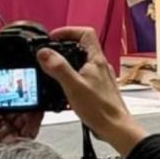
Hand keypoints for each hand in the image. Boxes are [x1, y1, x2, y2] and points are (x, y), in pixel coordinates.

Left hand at [0, 88, 42, 153]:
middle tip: (25, 91)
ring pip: (24, 117)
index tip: (10, 84)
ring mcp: (9, 136)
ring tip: (32, 101)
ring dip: (29, 108)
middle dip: (21, 99)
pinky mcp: (18, 144)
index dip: (6, 93)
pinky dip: (35, 121)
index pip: (0, 102)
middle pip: (15, 108)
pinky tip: (35, 113)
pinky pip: (31, 130)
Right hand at [37, 26, 148, 156]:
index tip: (53, 37)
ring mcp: (100, 77)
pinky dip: (72, 76)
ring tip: (53, 69)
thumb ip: (58, 68)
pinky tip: (64, 88)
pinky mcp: (99, 88)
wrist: (115, 127)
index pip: (85, 33)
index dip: (68, 31)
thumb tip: (44, 53)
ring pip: (82, 61)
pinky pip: (83, 75)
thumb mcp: (73, 86)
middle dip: (64, 46)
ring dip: (67, 62)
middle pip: (82, 46)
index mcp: (96, 60)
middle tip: (50, 53)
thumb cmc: (100, 109)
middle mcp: (100, 66)